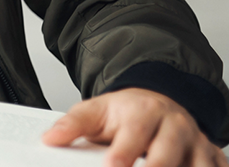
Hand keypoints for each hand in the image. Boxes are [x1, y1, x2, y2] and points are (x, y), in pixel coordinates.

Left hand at [42, 87, 227, 166]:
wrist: (155, 102)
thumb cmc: (124, 112)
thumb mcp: (95, 111)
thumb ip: (72, 125)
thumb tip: (50, 139)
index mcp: (144, 111)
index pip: (135, 134)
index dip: (125, 153)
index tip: (112, 166)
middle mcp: (175, 125)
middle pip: (169, 153)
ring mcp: (197, 142)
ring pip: (199, 164)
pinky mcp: (212, 156)